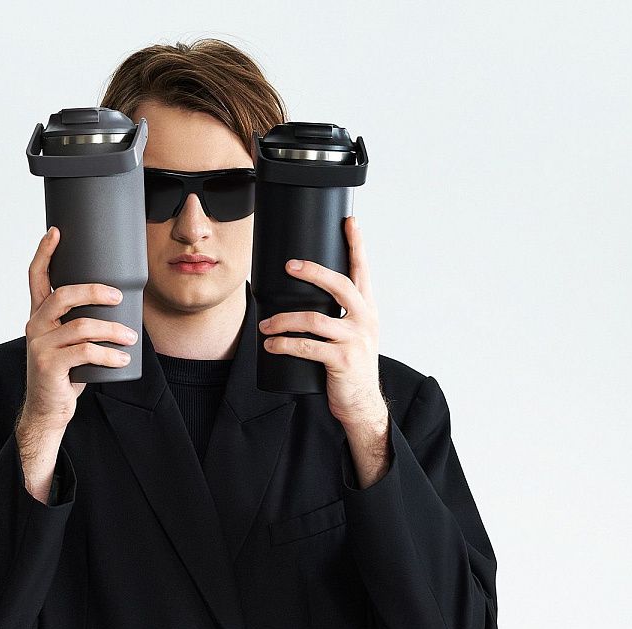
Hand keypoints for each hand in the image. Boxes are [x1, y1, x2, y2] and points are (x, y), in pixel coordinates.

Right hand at [23, 226, 137, 431]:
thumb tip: (120, 304)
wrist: (49, 408)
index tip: (56, 232)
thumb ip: (82, 323)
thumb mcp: (70, 343)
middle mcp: (35, 325)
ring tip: (131, 337)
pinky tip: (122, 359)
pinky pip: (85, 353)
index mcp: (40, 315)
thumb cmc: (65, 372)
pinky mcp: (49, 365)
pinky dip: (108, 355)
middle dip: (94, 290)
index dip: (45, 253)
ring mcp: (40, 345)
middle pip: (62, 295)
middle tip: (118, 296)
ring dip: (112, 330)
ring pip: (81, 326)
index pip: (36, 277)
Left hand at [257, 216, 387, 427]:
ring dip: (284, 320)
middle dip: (313, 271)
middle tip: (290, 265)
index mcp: (366, 310)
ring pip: (314, 319)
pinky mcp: (342, 359)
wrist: (361, 403)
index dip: (357, 245)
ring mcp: (355, 339)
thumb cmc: (349, 368)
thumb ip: (336, 317)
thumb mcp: (350, 337)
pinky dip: (284, 344)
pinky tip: (271, 344)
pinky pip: (307, 346)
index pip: (362, 272)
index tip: (350, 222)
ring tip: (264, 324)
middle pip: (339, 285)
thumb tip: (300, 299)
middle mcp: (364, 320)